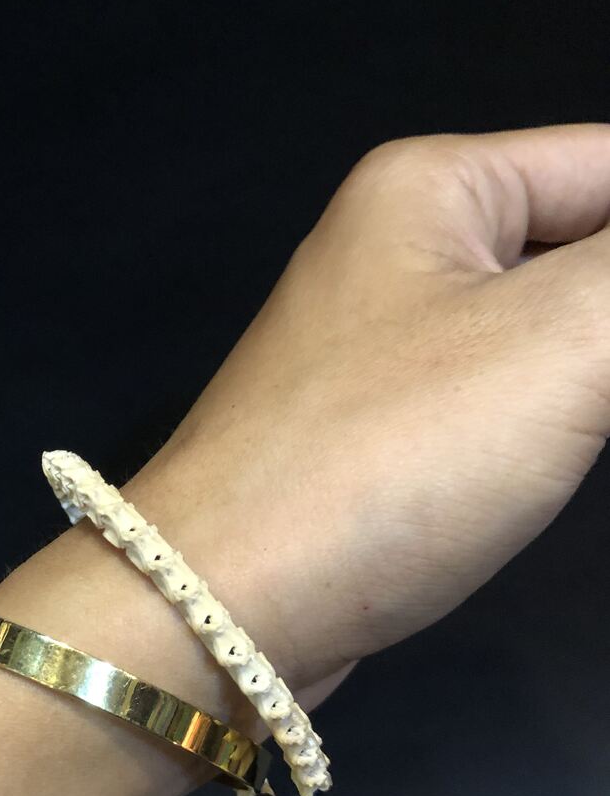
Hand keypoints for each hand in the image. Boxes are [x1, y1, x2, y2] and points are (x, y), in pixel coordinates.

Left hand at [131, 124, 609, 710]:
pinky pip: (516, 396)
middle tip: (608, 402)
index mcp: (436, 188)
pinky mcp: (388, 434)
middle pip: (590, 243)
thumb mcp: (561, 340)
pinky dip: (575, 414)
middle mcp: (404, 249)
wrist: (224, 607)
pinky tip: (584, 439)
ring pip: (559, 328)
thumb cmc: (391, 456)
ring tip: (590, 425)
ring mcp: (390, 347)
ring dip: (605, 365)